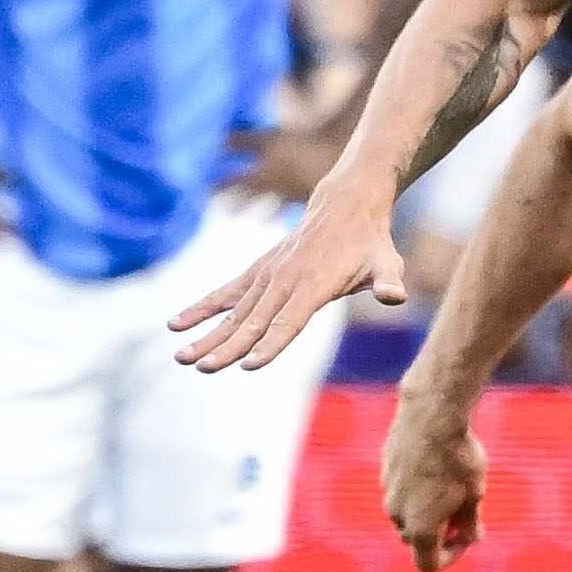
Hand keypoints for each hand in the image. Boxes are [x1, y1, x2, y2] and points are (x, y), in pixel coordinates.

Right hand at [173, 189, 403, 372]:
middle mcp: (285, 280)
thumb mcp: (387, 261)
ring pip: (233, 312)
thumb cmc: (370, 243)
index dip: (271, 344)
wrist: (346, 203)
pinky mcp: (257, 271)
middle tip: (202, 368)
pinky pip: (225, 293)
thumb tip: (395, 296)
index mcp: (314, 284)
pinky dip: (201, 308)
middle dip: (227, 347)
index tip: (249, 365)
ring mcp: (267, 275)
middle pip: (253, 321)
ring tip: (180, 356)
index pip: (289, 321)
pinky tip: (175, 324)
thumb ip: (388, 281)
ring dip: (206, 335)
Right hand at [381, 382, 489, 568]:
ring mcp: (387, 491)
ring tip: (454, 486)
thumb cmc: (459, 457)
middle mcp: (397, 515)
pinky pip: (401, 489)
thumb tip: (471, 537)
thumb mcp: (474, 493)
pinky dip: (417, 488)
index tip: (467, 537)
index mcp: (420, 528)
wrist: (432, 413)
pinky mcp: (384, 469)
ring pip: (407, 513)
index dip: (450, 557)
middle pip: (416, 539)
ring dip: (426, 509)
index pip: (428, 564)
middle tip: (464, 512)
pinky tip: (437, 465)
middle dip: (439, 532)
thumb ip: (469, 522)